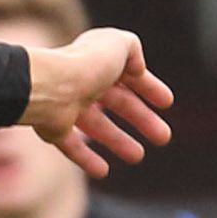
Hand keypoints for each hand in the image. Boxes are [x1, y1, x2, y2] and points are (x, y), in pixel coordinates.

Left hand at [21, 28, 175, 177]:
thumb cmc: (86, 64)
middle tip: (163, 137)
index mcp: (98, 61)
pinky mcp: (53, 128)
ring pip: (97, 127)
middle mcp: (82, 82)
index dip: (149, 87)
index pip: (128, 75)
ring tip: (138, 156)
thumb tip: (136, 69)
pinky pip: (71, 146)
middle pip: (117, 103)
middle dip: (142, 119)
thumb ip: (132, 49)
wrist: (49, 87)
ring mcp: (66, 106)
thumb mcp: (118, 45)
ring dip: (118, 141)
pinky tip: (102, 172)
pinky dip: (86, 159)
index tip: (167, 103)